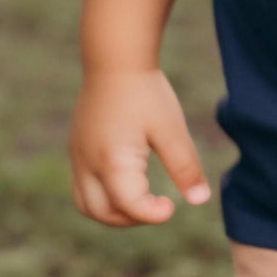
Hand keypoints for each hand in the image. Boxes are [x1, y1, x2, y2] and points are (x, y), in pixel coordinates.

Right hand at [69, 67, 211, 225]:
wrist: (116, 58)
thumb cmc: (147, 93)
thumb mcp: (171, 129)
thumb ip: (185, 167)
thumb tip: (200, 200)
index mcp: (112, 161)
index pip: (129, 206)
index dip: (153, 214)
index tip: (172, 207)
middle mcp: (88, 164)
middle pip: (102, 213)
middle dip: (131, 218)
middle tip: (159, 205)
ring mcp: (78, 156)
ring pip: (87, 204)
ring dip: (113, 211)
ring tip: (143, 199)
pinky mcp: (76, 147)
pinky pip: (82, 186)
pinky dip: (102, 195)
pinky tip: (128, 180)